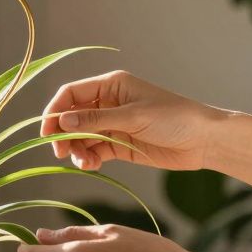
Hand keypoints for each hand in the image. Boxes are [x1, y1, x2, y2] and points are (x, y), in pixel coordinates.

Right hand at [41, 70, 226, 170]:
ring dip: (76, 149)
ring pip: (81, 136)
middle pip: (72, 117)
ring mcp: (113, 125)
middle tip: (60, 151)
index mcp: (111, 86)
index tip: (46, 131)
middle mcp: (108, 103)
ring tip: (82, 162)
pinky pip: (94, 151)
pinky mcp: (120, 145)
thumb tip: (63, 121)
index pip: (71, 94)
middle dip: (63, 133)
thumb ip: (97, 120)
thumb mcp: (133, 117)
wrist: (204, 141)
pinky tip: (91, 166)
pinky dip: (88, 158)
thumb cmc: (174, 118)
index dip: (55, 111)